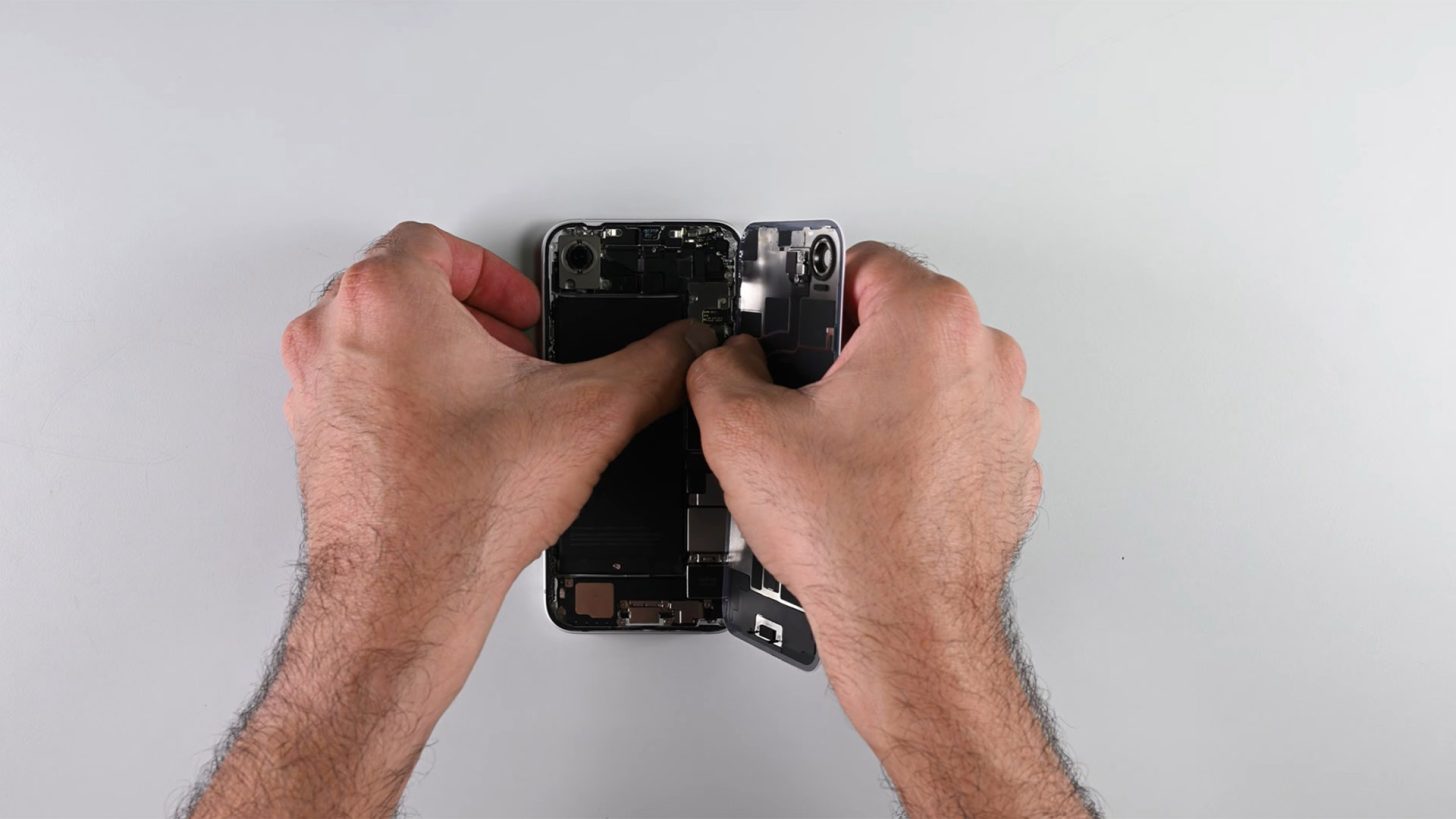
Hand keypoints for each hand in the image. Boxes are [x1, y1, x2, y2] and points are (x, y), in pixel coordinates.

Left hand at [189, 222, 712, 816]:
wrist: (404, 599)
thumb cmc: (459, 510)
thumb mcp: (589, 414)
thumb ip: (653, 366)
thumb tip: (683, 349)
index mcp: (388, 299)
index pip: (438, 242)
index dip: (497, 273)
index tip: (524, 311)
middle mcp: (334, 332)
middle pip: (404, 283)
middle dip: (471, 313)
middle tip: (515, 350)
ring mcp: (314, 387)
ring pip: (378, 335)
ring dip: (436, 352)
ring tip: (490, 397)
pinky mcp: (314, 435)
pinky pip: (359, 388)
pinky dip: (405, 397)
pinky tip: (458, 442)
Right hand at [688, 242, 1088, 815]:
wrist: (909, 626)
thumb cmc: (856, 537)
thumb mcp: (739, 429)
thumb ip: (719, 366)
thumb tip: (727, 361)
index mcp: (930, 322)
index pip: (862, 261)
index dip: (809, 290)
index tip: (788, 321)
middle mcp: (985, 357)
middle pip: (898, 320)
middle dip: (845, 351)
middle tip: (801, 396)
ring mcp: (1006, 414)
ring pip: (927, 377)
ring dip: (883, 399)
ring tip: (835, 452)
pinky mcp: (1009, 463)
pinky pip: (952, 429)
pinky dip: (917, 445)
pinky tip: (870, 482)